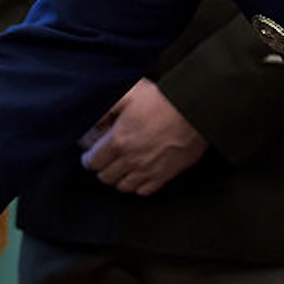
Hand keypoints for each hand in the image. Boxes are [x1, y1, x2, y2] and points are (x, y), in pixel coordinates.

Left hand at [78, 78, 208, 195]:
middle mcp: (130, 159)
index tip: (90, 155)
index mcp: (118, 140)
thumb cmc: (162, 100)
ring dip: (118, 179)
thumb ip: (107, 106)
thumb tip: (93, 118)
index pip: (92, 162)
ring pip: (123, 187)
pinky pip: (144, 191)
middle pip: (106, 177)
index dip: (89, 159)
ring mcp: (148, 170)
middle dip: (102, 169)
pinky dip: (138, 186)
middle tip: (105, 161)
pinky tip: (138, 175)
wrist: (194, 110)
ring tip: (120, 169)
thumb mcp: (128, 93)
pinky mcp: (165, 175)